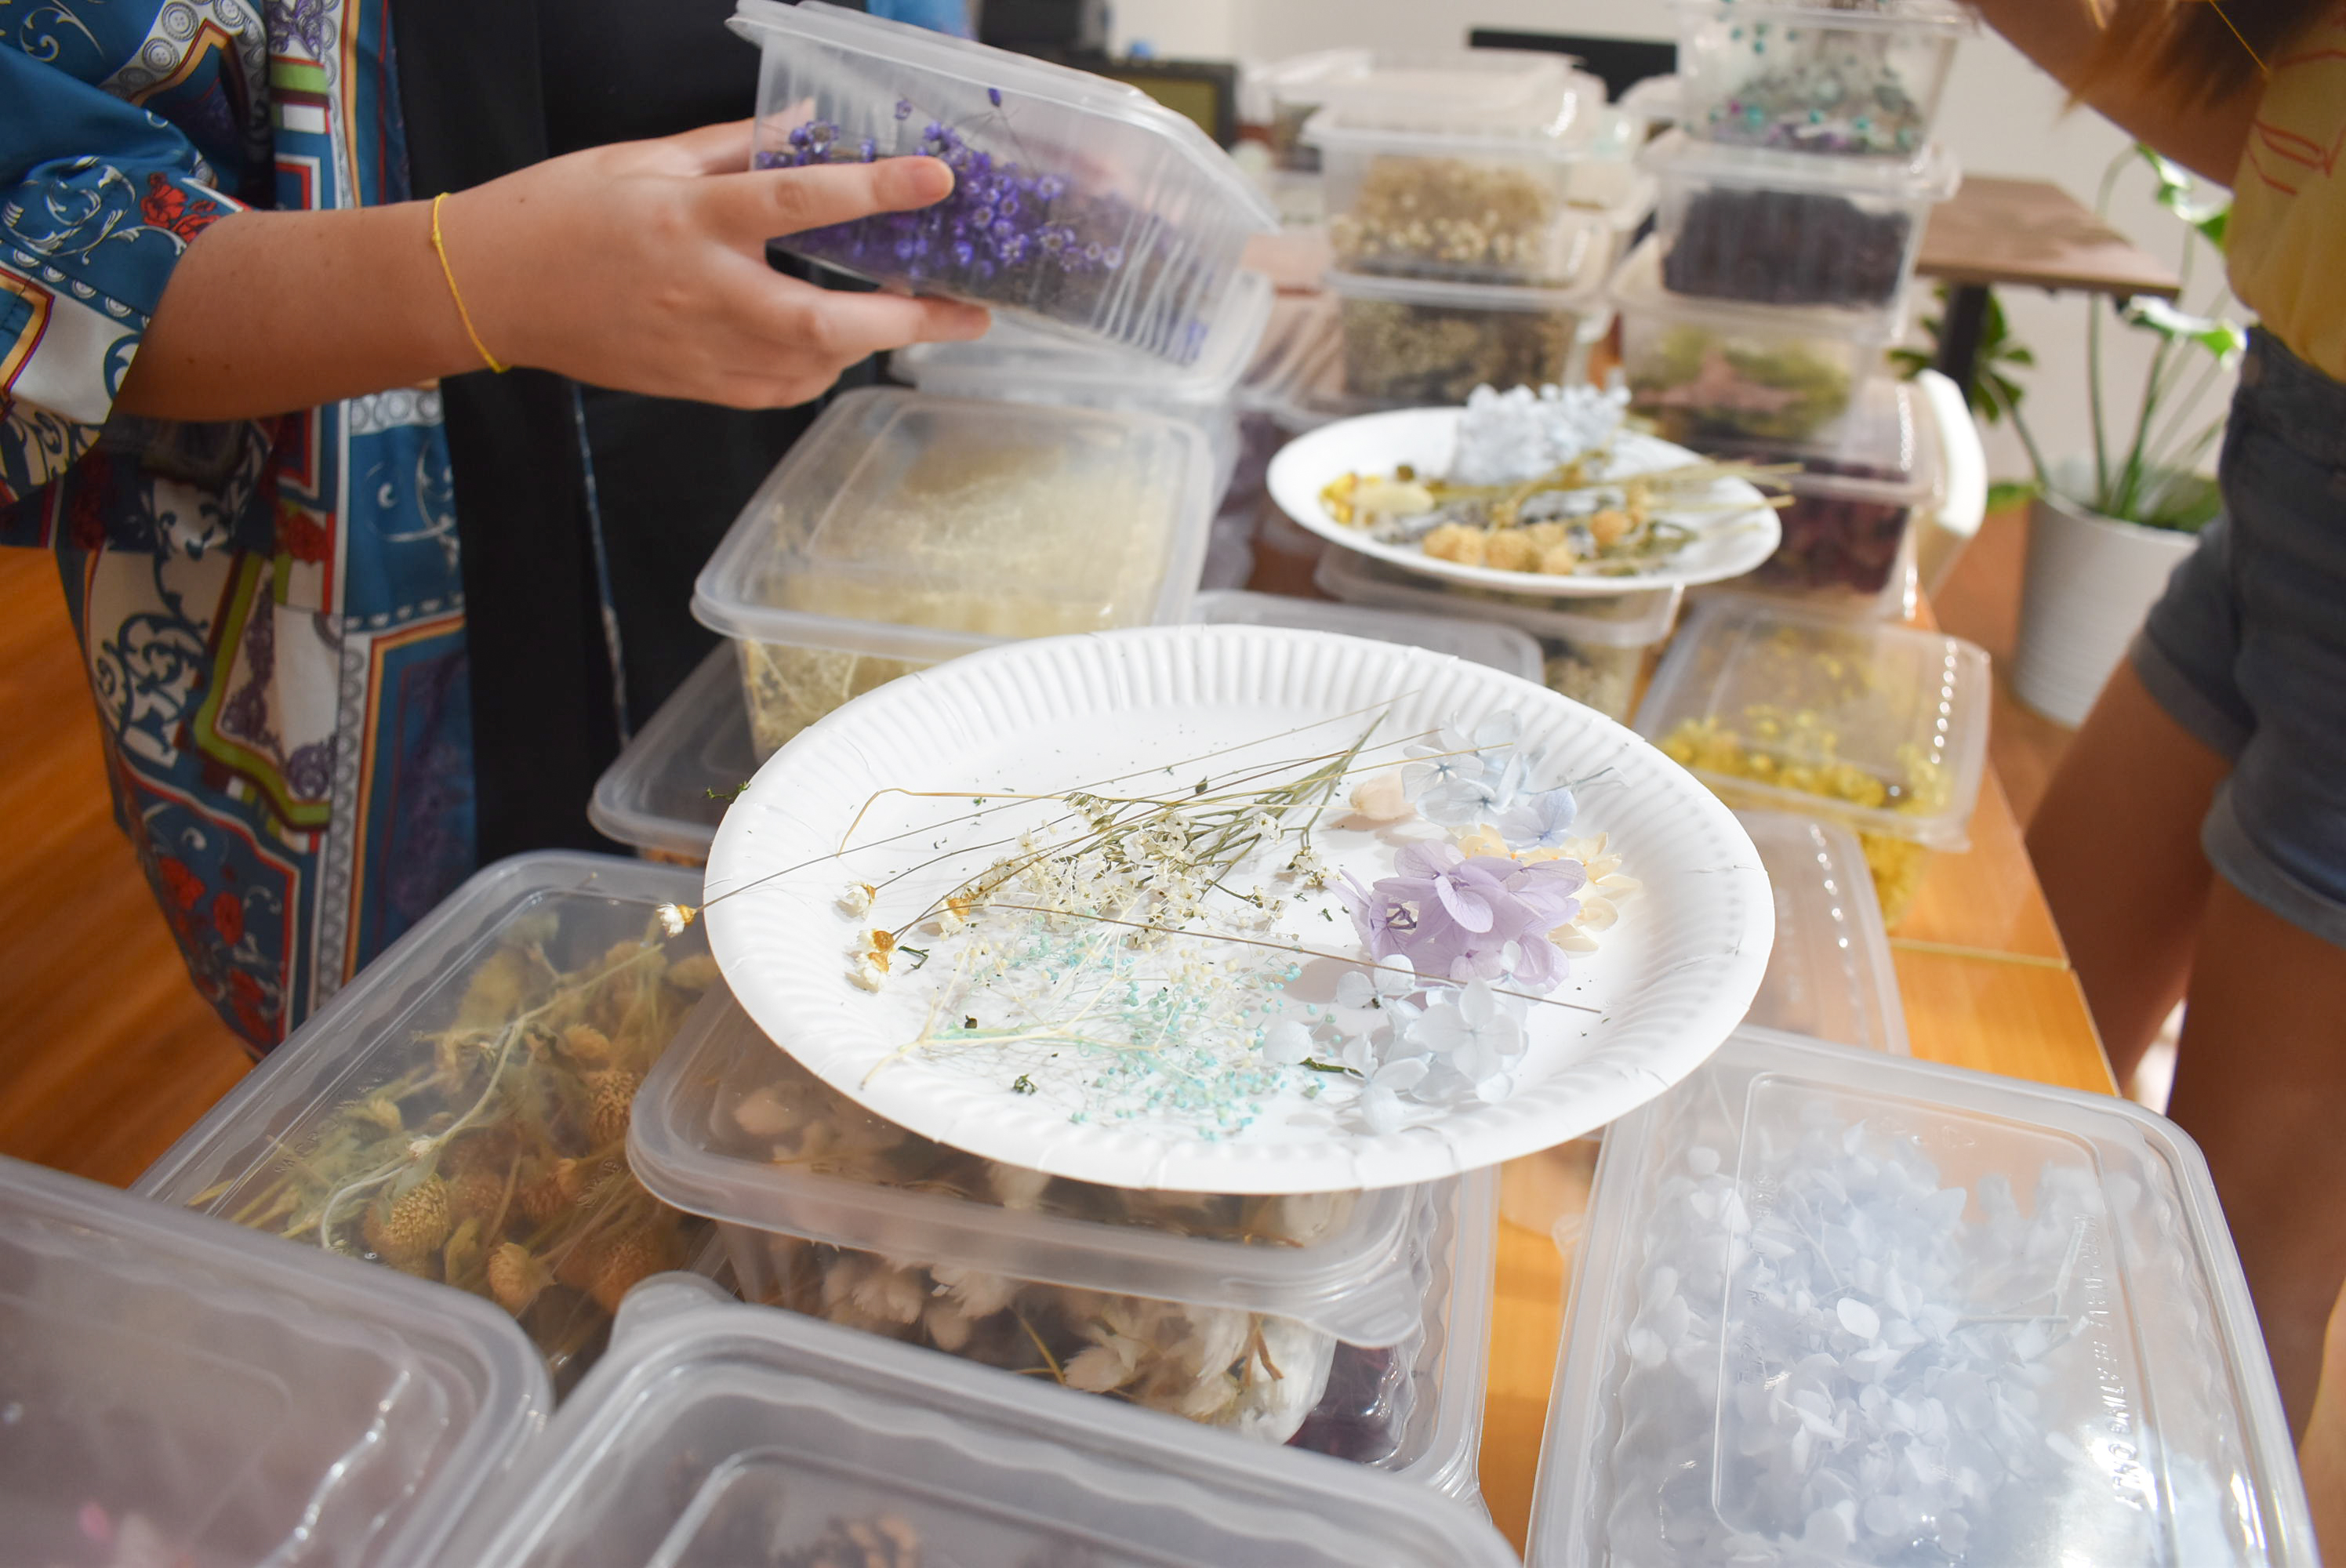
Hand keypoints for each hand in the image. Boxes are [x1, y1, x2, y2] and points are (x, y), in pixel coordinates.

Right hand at [439, 119, 989, 407]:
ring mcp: (699, 351)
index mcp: (689, 221)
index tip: (935, 182)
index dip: (874, 191)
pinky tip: (835, 343)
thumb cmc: (562, 215)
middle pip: (825, 322)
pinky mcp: (696, 388)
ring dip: (868, 343)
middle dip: (908, 320)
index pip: (798, 203)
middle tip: (967, 311)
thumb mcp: (645, 159)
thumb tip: (810, 126)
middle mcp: (701, 294)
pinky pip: (781, 389)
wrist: (491, 291)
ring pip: (812, 365)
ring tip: (910, 316)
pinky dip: (820, 367)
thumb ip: (735, 147)